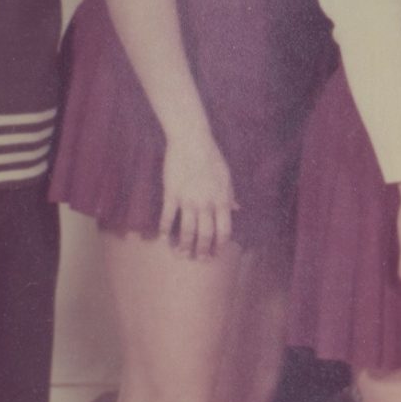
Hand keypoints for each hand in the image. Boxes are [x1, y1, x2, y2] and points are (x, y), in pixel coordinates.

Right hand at [158, 128, 237, 259]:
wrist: (192, 141)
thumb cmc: (212, 157)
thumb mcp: (227, 176)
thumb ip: (230, 195)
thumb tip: (237, 209)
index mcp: (222, 199)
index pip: (224, 229)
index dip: (220, 244)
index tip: (216, 253)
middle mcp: (206, 203)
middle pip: (205, 234)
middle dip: (203, 250)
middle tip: (199, 260)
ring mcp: (188, 199)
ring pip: (186, 230)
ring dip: (184, 245)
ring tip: (181, 254)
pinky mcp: (171, 193)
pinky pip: (167, 216)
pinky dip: (164, 229)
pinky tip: (163, 238)